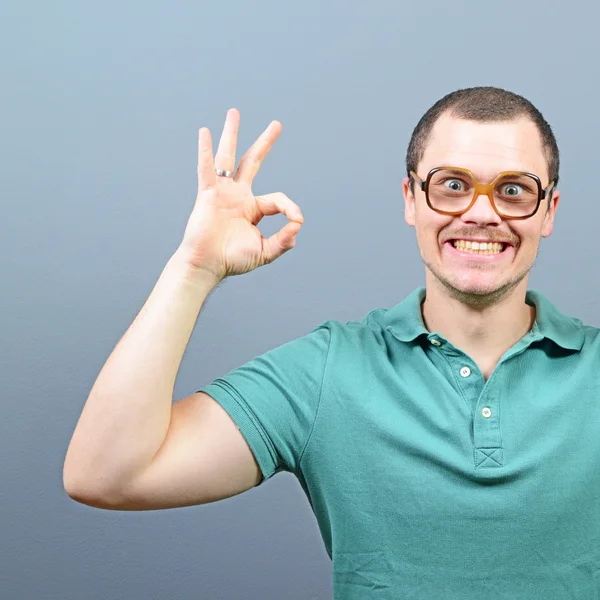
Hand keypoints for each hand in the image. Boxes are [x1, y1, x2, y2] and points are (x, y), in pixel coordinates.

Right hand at [178, 108, 303, 281]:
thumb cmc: (233, 259)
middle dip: (265, 143)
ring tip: (234, 112)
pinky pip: (207, 169)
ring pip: (228, 157)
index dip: (290, 208)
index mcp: (252, 208)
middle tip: (277, 124)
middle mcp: (238, 195)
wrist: (208, 264)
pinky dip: (206, 151)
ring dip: (231, 134)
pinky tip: (205, 132)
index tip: (296, 220)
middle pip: (252, 162)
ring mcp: (222, 192)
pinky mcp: (208, 194)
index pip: (277, 200)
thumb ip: (283, 241)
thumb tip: (298, 225)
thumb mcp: (265, 252)